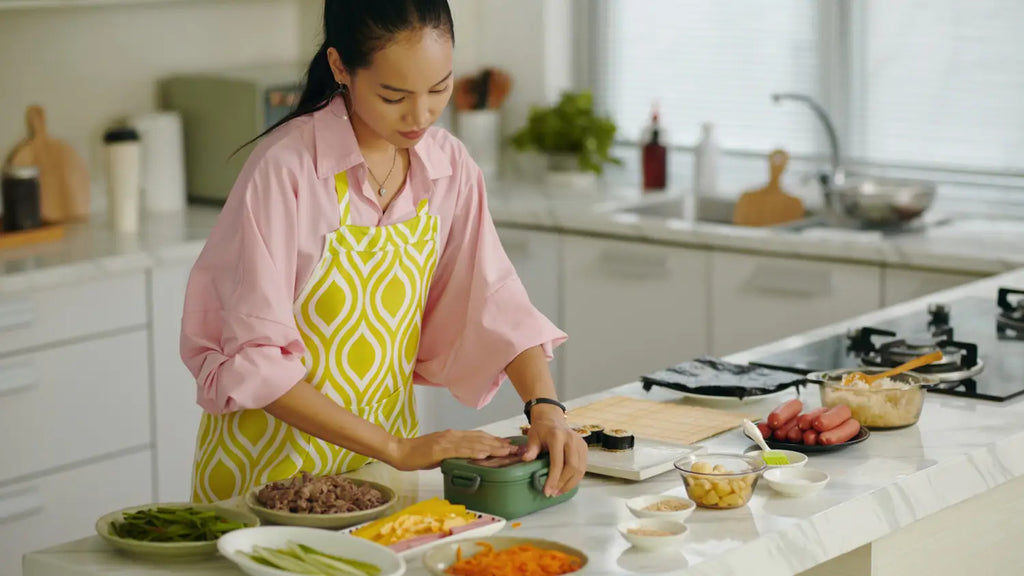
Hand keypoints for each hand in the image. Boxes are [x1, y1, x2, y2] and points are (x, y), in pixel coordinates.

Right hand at [386, 430, 513, 470]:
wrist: (399, 451)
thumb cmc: (417, 454)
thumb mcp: (440, 453)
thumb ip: (454, 453)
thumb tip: (468, 459)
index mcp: (453, 436)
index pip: (478, 436)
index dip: (495, 440)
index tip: (509, 444)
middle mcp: (452, 435)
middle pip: (480, 438)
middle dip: (499, 444)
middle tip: (515, 448)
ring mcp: (446, 441)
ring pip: (474, 443)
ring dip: (492, 447)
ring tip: (506, 451)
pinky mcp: (440, 449)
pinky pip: (460, 450)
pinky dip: (474, 451)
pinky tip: (484, 453)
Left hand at [521, 405, 588, 496]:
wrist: (552, 419)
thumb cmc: (541, 430)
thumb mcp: (532, 437)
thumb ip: (531, 449)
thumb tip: (525, 460)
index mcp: (557, 436)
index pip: (558, 462)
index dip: (553, 478)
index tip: (547, 491)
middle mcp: (571, 439)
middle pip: (572, 467)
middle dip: (563, 483)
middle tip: (553, 493)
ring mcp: (580, 443)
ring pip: (580, 469)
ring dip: (570, 484)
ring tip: (559, 492)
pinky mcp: (584, 448)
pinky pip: (583, 467)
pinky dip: (575, 478)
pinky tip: (566, 485)